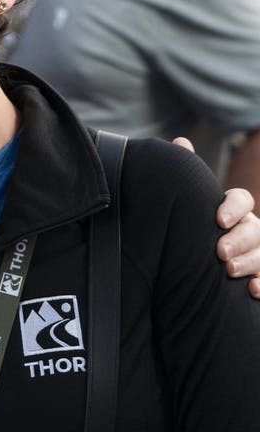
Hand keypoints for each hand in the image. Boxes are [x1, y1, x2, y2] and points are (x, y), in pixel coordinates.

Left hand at [173, 137, 259, 297]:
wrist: (194, 262)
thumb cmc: (193, 227)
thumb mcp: (189, 204)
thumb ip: (188, 174)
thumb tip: (180, 141)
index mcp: (233, 208)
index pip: (241, 199)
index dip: (232, 207)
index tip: (217, 220)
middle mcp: (251, 227)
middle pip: (255, 229)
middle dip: (240, 240)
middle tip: (220, 253)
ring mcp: (259, 250)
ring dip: (250, 262)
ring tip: (229, 270)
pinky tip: (253, 290)